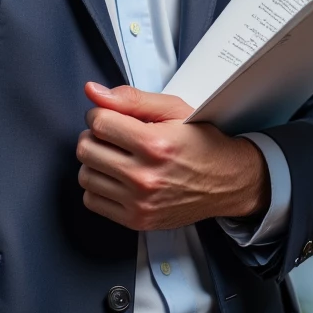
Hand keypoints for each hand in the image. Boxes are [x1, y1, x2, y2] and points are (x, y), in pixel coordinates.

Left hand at [76, 82, 270, 230]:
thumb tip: (92, 92)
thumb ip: (130, 99)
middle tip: (113, 136)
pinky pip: (92, 201)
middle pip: (86, 149)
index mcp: (155, 145)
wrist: (227, 181)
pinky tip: (116, 178)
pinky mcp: (137, 220)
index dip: (101, 114)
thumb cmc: (201, 142)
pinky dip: (99, 188)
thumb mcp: (173, 110)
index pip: (99, 122)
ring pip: (85, 175)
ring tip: (116, 157)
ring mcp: (140, 202)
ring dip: (95, 162)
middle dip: (95, 136)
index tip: (112, 117)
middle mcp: (145, 177)